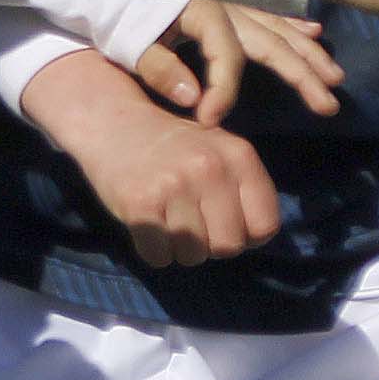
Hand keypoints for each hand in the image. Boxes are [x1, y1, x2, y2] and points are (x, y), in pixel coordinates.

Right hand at [26, 51, 281, 267]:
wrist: (113, 122)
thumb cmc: (173, 146)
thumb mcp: (220, 150)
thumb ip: (245, 189)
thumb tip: (257, 239)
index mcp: (239, 155)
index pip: (265, 226)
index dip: (247, 235)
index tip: (226, 223)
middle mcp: (209, 168)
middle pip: (229, 247)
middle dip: (211, 245)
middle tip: (192, 222)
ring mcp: (174, 186)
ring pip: (193, 256)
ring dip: (180, 248)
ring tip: (168, 218)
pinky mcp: (140, 205)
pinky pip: (159, 257)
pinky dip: (153, 250)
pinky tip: (149, 223)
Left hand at [134, 0, 341, 123]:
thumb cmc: (115, 6)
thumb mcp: (128, 38)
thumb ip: (159, 67)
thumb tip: (195, 98)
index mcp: (202, 10)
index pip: (227, 58)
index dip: (224, 92)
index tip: (209, 122)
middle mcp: (225, 3)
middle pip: (271, 42)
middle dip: (302, 75)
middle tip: (328, 105)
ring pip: (278, 27)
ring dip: (308, 52)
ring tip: (335, 76)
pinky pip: (268, 11)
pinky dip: (292, 23)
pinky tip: (313, 31)